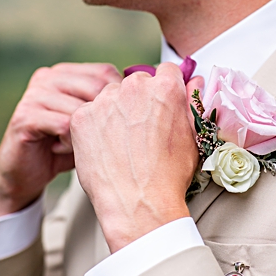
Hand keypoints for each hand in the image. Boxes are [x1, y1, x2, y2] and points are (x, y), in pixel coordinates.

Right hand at [0, 63, 121, 218]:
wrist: (25, 175)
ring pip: (82, 107)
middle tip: (105, 138)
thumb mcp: (93, 121)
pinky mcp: (25, 116)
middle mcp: (49, 76)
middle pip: (96, 86)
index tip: (128, 120)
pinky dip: (72, 141)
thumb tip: (157, 93)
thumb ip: (113, 104)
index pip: (105, 72)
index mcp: (67, 72)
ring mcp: (34, 94)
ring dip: (89, 132)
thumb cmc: (67, 147)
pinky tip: (66, 149)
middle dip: (107, 115)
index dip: (122, 96)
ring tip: (83, 146)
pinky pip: (64, 124)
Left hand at [70, 65, 197, 252]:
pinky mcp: (82, 118)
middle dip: (137, 100)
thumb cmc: (169, 174)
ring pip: (110, 97)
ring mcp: (106, 101)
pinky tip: (103, 148)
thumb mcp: (193, 133)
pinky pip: (87, 113)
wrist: (138, 204)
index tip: (158, 108)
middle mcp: (135, 87)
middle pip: (135, 82)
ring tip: (119, 142)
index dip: (162, 90)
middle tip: (138, 130)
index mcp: (166, 86)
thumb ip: (192, 99)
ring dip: (114, 111)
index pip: (165, 71)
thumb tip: (194, 79)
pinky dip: (92, 127)